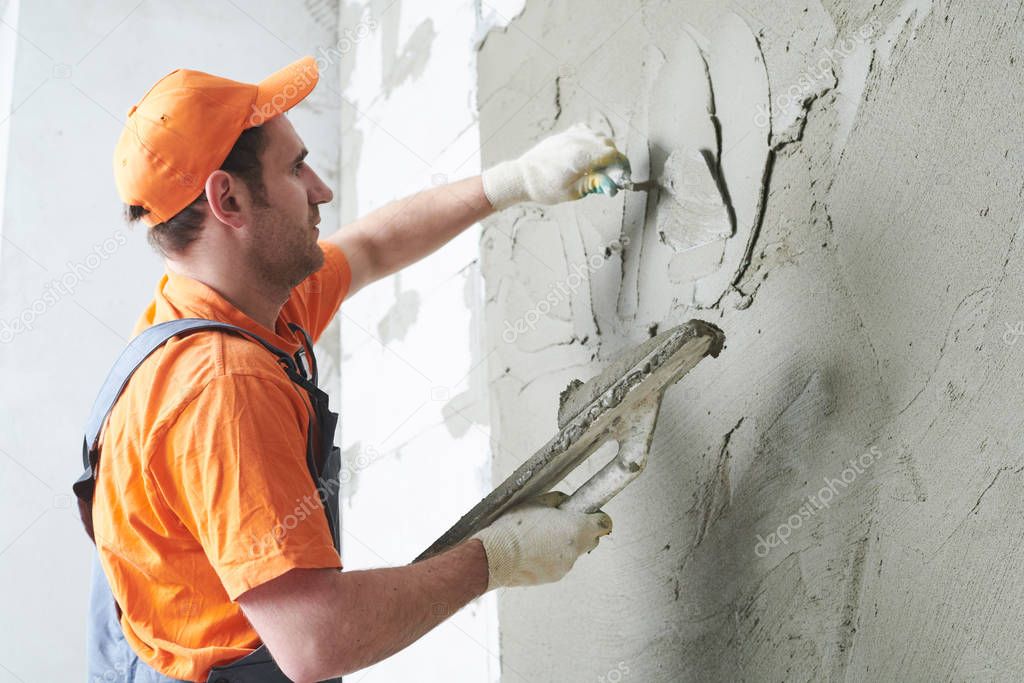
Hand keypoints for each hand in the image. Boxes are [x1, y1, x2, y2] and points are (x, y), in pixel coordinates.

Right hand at [469, 490, 612, 590]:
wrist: (496, 556)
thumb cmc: (514, 527)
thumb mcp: (537, 501)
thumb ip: (560, 501)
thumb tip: (567, 503)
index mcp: (576, 528)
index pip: (605, 524)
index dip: (599, 518)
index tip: (591, 514)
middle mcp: (575, 550)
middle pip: (591, 540)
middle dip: (581, 532)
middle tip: (562, 525)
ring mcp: (566, 566)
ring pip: (573, 553)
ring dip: (563, 545)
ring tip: (539, 538)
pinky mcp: (554, 577)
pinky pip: (560, 564)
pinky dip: (551, 558)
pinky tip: (534, 551)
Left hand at [481, 123, 629, 210]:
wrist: (522, 177)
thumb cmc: (544, 188)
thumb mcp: (572, 192)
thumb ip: (594, 185)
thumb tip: (613, 185)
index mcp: (581, 156)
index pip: (612, 155)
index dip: (621, 166)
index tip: (622, 177)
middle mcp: (577, 141)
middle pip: (608, 144)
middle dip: (614, 159)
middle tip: (612, 175)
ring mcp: (570, 135)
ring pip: (598, 136)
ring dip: (604, 149)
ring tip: (599, 166)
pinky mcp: (565, 134)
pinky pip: (586, 131)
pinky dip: (592, 141)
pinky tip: (589, 153)